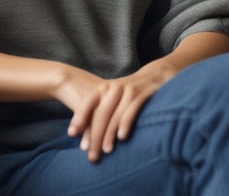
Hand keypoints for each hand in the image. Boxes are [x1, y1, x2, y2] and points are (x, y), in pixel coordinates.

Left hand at [55, 61, 176, 162]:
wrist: (157, 74)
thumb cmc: (131, 92)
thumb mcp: (114, 97)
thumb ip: (102, 111)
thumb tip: (86, 137)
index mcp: (105, 87)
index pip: (88, 102)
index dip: (79, 117)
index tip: (71, 134)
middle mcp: (115, 87)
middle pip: (101, 113)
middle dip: (94, 135)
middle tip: (91, 155)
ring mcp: (130, 89)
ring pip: (115, 113)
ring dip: (109, 133)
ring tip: (105, 150)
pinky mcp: (145, 93)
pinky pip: (133, 109)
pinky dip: (126, 122)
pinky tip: (122, 136)